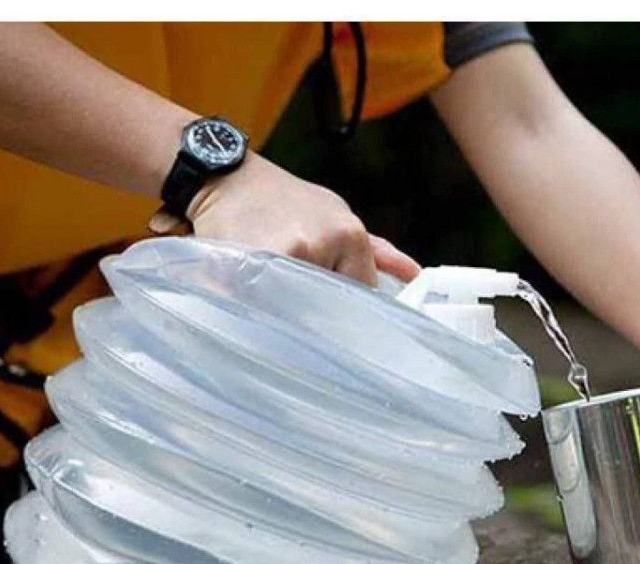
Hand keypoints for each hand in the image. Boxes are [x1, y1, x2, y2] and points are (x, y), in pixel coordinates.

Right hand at [150, 152, 419, 285]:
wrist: (226, 177)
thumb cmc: (285, 199)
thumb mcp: (335, 214)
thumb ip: (375, 250)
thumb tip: (413, 275)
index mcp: (348, 235)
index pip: (363, 292)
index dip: (349, 304)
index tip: (335, 307)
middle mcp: (321, 245)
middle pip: (332, 304)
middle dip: (319, 309)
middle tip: (302, 301)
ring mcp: (285, 257)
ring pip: (299, 309)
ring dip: (290, 308)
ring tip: (277, 291)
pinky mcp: (249, 268)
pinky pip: (265, 306)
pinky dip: (262, 307)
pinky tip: (256, 294)